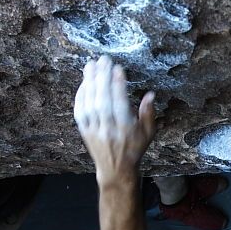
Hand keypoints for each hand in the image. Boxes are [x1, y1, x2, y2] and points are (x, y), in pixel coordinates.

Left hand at [74, 55, 155, 184]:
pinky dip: (81, 95)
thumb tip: (150, 94)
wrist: (115, 169)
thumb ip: (149, 113)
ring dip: (89, 82)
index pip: (120, 103)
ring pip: (89, 102)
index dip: (118, 85)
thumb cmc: (134, 148)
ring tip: (90, 65)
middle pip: (103, 99)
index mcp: (126, 128)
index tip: (118, 68)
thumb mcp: (148, 133)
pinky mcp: (84, 130)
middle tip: (103, 60)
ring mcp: (94, 129)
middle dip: (102, 78)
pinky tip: (84, 82)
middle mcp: (108, 128)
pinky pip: (80, 110)